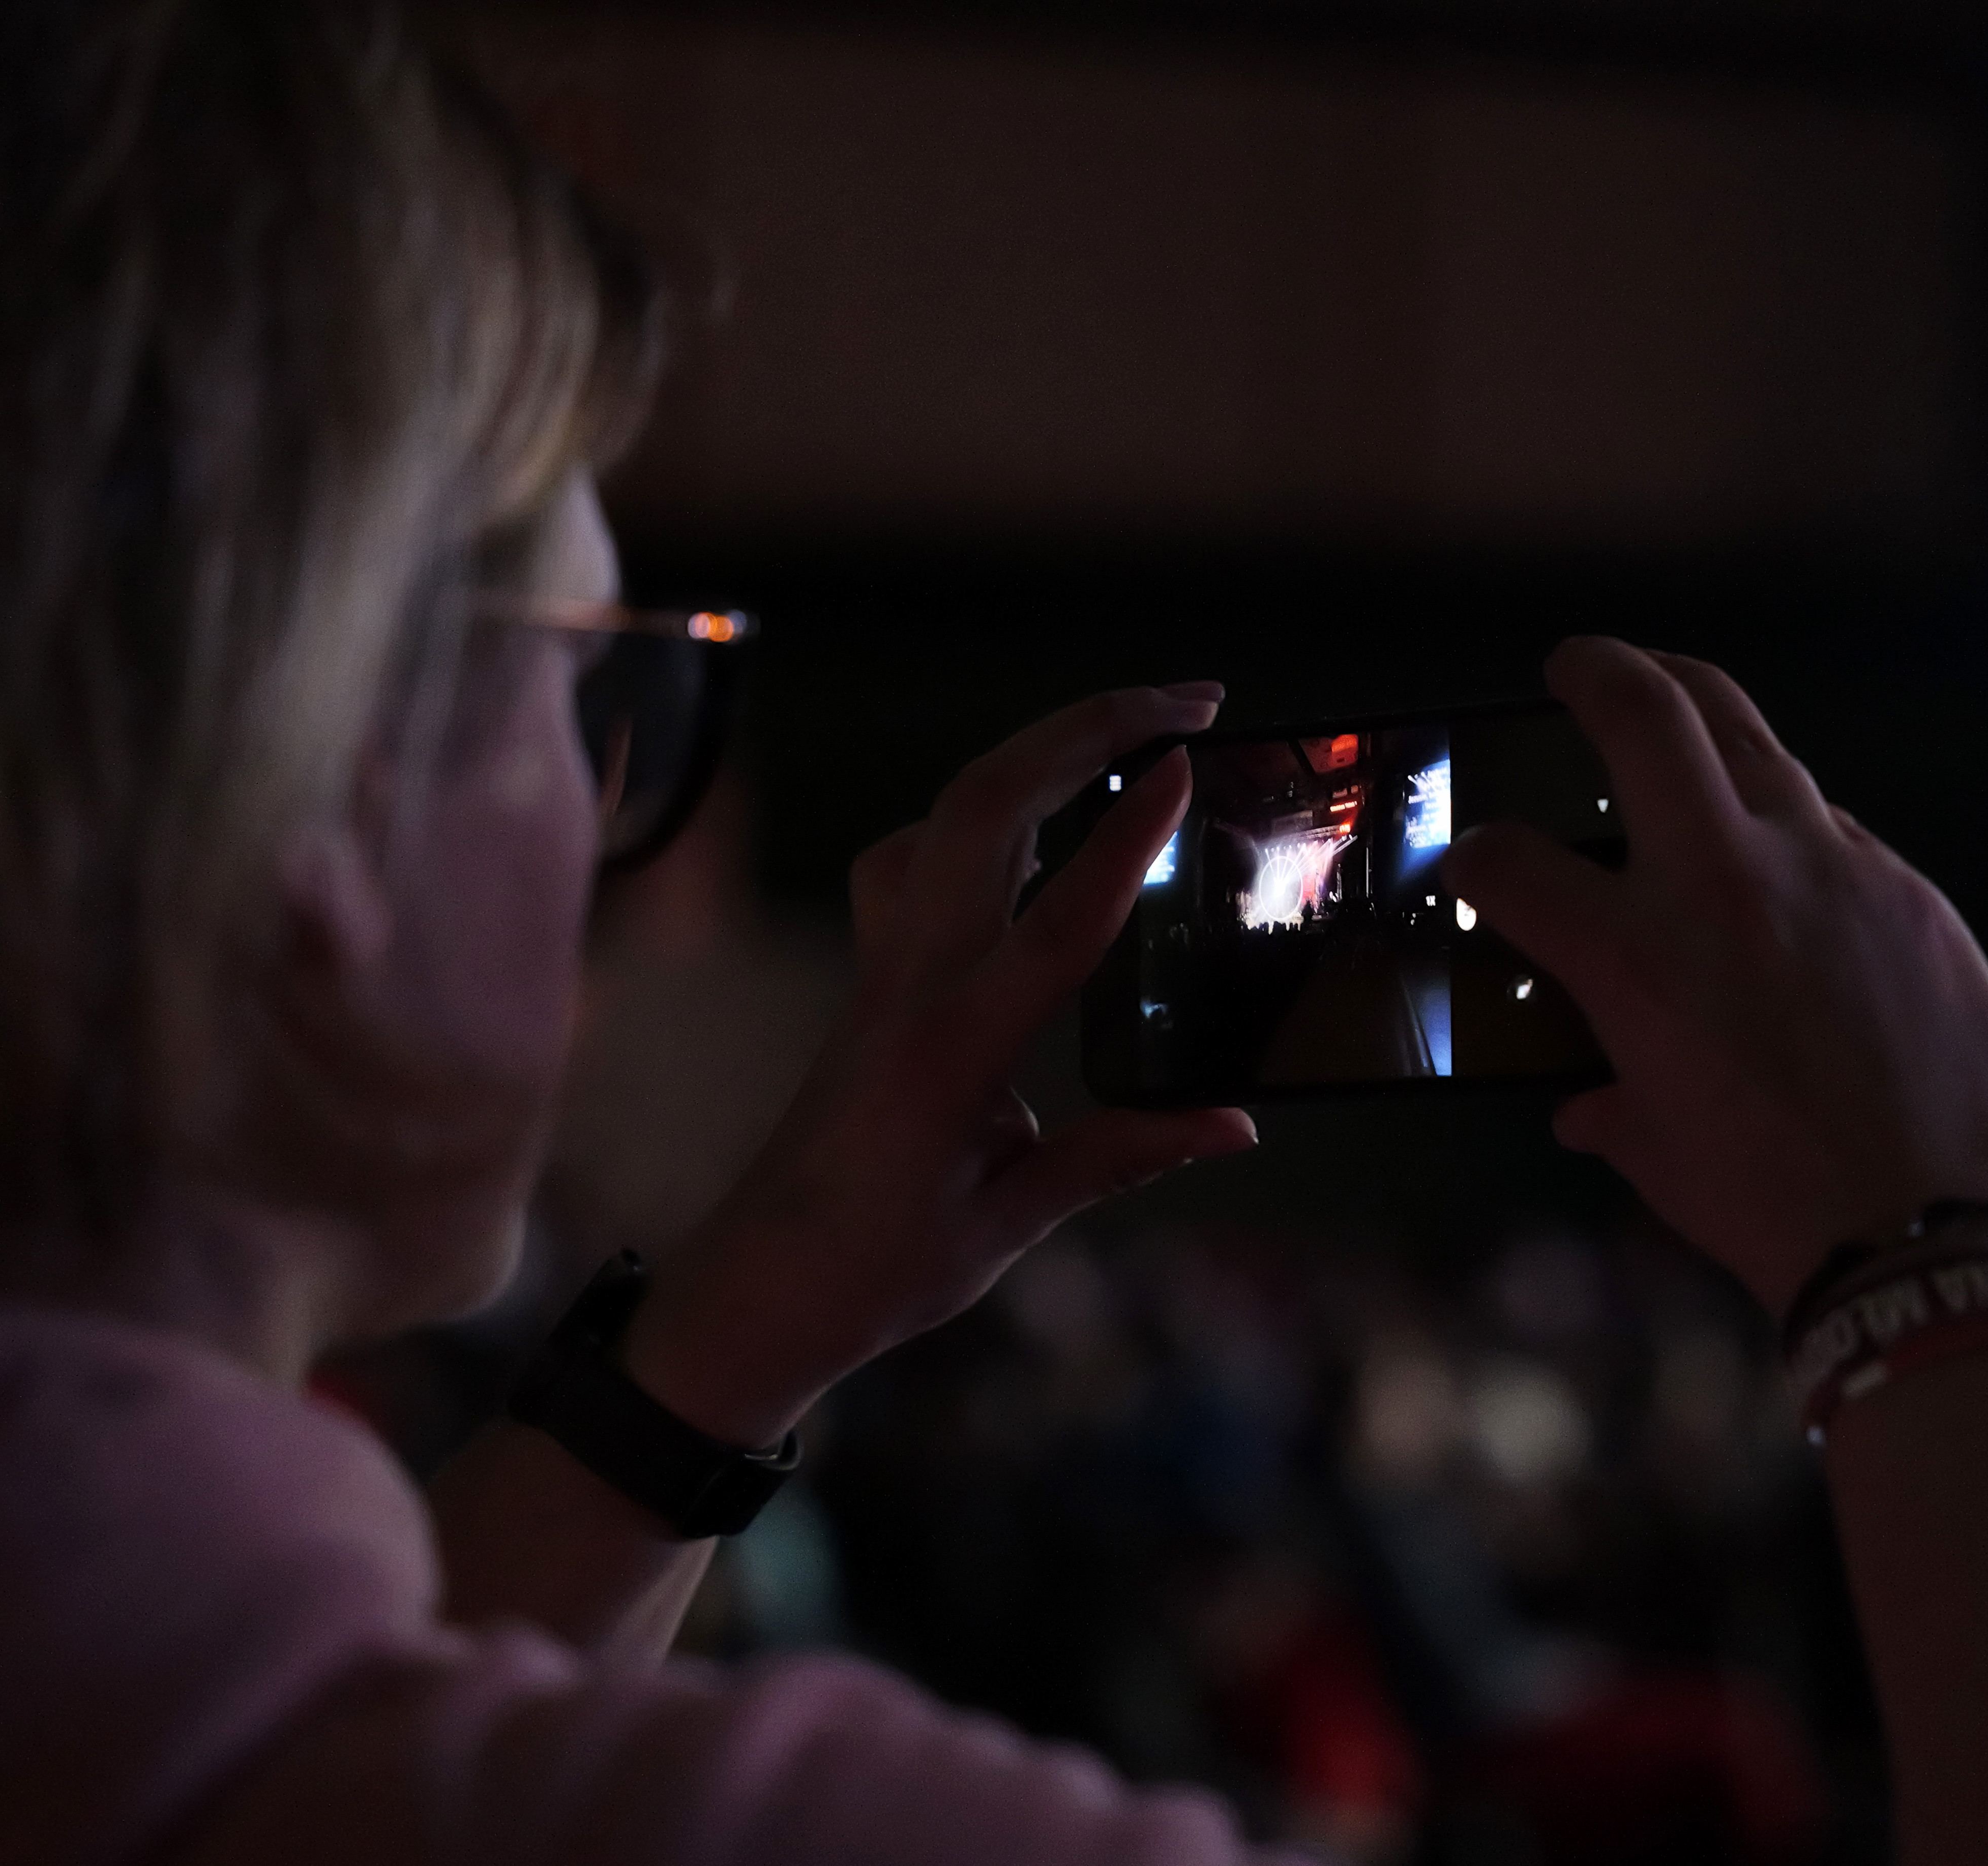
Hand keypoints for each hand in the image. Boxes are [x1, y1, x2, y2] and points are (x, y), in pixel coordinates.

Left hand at [620, 685, 1256, 1445]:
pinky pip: (918, 855)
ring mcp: (884, 967)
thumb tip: (1235, 1123)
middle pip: (991, 808)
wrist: (752, 1289)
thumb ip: (1121, 1157)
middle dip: (1089, 728)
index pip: (1060, 918)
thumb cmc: (876, 1269)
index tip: (1187, 755)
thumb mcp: (1009, 1224)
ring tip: (1134, 723)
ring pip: (954, 811)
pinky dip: (981, 811)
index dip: (1128, 833)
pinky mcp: (874, 972)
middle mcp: (912, 983)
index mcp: (956, 1046)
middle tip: (1192, 697)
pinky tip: (1031, 822)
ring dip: (1041, 748)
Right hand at [1445, 638, 1987, 1314]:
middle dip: (1599, 671)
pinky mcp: (1910, 896)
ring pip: (1755, 744)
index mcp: (1636, 957)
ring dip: (1702, 718)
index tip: (1477, 867)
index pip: (1512, 863)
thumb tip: (1587, 1101)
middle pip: (1648, 715)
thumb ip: (1610, 1102)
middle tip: (1576, 666)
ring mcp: (1833, 873)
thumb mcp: (1659, 1154)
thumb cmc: (1778, 1208)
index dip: (1476, 860)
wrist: (1933, 1239)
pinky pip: (1836, 832)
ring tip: (1678, 715)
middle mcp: (1727, 885)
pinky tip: (1786, 871)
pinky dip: (1791, 833)